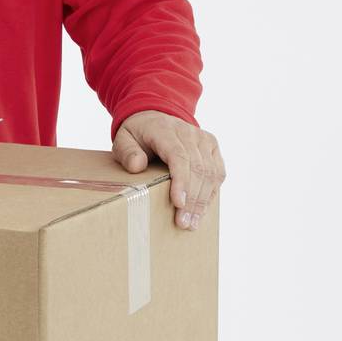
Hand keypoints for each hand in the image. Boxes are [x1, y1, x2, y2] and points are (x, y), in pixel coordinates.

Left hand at [112, 110, 224, 230]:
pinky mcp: (212, 147)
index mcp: (165, 130)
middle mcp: (188, 132)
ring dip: (203, 201)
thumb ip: (127, 152)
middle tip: (184, 223)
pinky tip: (203, 210)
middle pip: (197, 168)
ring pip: (211, 172)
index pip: (179, 156)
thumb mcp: (123, 139)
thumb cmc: (138, 134)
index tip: (178, 204)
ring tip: (193, 223)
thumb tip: (137, 166)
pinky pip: (218, 172)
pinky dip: (212, 193)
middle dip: (192, 199)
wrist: (155, 118)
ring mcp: (203, 139)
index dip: (181, 181)